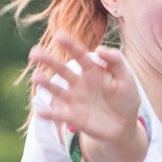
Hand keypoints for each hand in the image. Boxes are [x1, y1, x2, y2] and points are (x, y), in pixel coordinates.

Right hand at [29, 32, 146, 161]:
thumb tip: (99, 49)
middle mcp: (79, 82)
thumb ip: (115, 61)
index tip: (59, 36)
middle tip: (34, 53)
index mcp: (92, 70)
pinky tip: (40, 111)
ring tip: (36, 77)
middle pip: (61, 69)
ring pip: (56, 90)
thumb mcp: (126, 78)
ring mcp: (74, 99)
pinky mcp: (73, 117)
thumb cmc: (126, 99)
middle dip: (48, 61)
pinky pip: (59, 115)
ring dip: (45, 84)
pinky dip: (49, 114)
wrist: (124, 126)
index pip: (79, 55)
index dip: (69, 45)